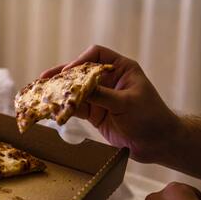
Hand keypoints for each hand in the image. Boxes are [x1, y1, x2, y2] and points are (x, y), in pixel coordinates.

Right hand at [41, 45, 179, 162]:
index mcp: (121, 69)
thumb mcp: (126, 103)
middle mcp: (109, 80)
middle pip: (81, 72)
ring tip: (42, 93)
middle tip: (44, 79)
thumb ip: (102, 95)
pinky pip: (77, 107)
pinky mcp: (96, 113)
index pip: (96, 55)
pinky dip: (65, 107)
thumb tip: (77, 88)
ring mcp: (101, 97)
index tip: (69, 73)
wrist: (158, 144)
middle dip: (62, 76)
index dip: (80, 61)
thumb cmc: (151, 118)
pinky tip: (52, 109)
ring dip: (60, 92)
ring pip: (75, 90)